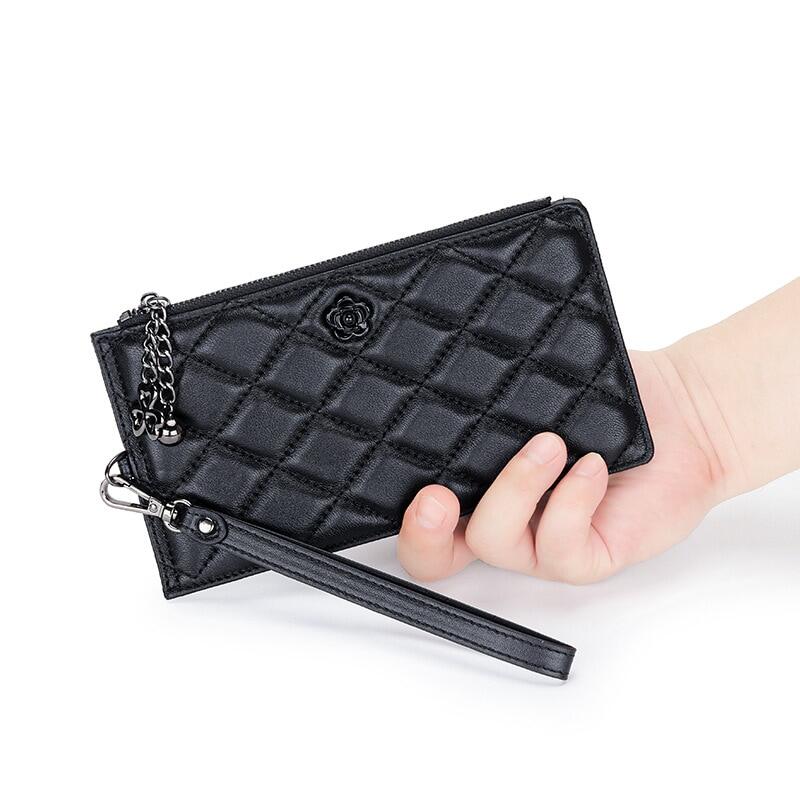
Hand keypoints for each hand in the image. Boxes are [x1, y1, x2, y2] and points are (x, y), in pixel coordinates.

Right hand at [397, 350, 725, 583]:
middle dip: (423, 534)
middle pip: (433, 559)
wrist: (683, 414)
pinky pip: (560, 545)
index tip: (398, 472)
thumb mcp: (540, 383)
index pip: (422, 512)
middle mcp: (501, 518)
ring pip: (494, 542)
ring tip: (550, 445)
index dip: (400, 510)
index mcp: (478, 483)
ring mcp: (539, 542)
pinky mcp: (585, 557)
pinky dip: (571, 500)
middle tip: (435, 499)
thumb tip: (452, 365)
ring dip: (515, 488)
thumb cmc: (608, 398)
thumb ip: (497, 386)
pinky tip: (592, 464)